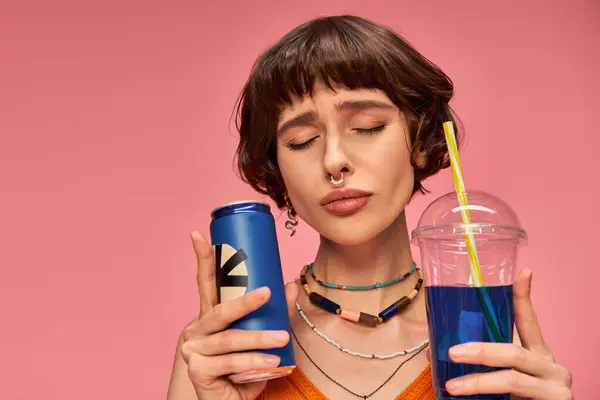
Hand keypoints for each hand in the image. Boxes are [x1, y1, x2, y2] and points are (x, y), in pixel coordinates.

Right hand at [180, 231, 298, 399]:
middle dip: (245, 301)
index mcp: (209, 315)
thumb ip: (274, 313)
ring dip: (259, 338)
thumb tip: (292, 284)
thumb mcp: (259, 336)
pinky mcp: (198, 369)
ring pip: (230, 338)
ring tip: (282, 338)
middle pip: (220, 309)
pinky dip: (253, 361)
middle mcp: (198, 329)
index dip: (202, 257)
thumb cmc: (241, 366)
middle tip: (268, 293)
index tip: (197, 233)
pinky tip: (271, 362)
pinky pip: (230, 362)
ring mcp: (195, 349)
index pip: (204, 282)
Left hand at [444, 270, 572, 399]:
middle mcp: (550, 364)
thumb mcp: (499, 380)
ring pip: (512, 377)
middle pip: (513, 350)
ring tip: (452, 386)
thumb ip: (480, 364)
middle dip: (480, 351)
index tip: (523, 272)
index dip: (524, 297)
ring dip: (478, 381)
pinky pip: (515, 396)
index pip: (528, 321)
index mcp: (537, 353)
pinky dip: (488, 396)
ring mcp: (556, 384)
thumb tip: (433, 352)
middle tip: (452, 353)